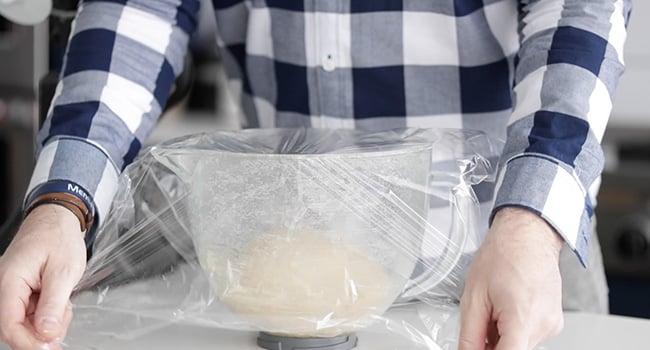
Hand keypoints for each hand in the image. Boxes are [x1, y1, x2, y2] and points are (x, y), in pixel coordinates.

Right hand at [0, 204, 86, 349]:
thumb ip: (53, 304)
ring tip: (65, 305)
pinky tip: (60, 301)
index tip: (50, 347)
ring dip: (47, 322)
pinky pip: (30, 312)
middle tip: (64, 320)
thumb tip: (46, 333)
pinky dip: (48, 312)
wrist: (58, 219)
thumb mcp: (64, 272)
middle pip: (16, 326)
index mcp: (9, 281)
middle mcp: (4, 287)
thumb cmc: (59, 238)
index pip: (10, 325)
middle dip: (41, 332)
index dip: (30, 342)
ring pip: (25, 321)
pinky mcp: (20, 290)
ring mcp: (11, 289)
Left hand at [459, 207, 563, 349]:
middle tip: (482, 319)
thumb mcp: (474, 296)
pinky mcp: (554, 321)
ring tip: (495, 305)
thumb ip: (470, 334)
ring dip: (502, 335)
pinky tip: (507, 304)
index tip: (478, 348)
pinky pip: (529, 334)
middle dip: (491, 343)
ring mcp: (552, 324)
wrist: (527, 234)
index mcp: (522, 319)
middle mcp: (543, 325)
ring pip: (519, 344)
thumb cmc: (503, 254)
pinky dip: (514, 327)